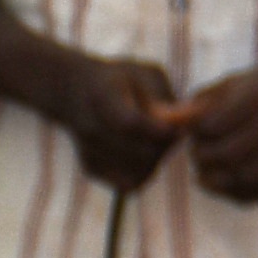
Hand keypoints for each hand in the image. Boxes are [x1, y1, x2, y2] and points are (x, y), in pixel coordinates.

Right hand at [49, 53, 189, 194]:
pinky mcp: (91, 169)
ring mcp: (88, 150)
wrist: (74, 92)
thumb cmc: (122, 80)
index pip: (131, 123)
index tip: (178, 126)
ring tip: (158, 138)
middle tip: (174, 128)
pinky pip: (130, 183)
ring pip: (140, 171)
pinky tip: (144, 152)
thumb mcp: (146, 74)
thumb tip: (183, 122)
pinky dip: (145, 172)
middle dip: (166, 144)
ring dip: (158, 158)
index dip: (161, 130)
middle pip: (142, 152)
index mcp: (103, 95)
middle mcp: (90, 126)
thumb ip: (163, 97)